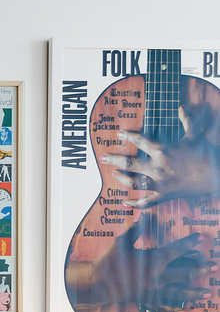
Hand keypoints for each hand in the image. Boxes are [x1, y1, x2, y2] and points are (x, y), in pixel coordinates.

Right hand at [66, 217, 212, 311]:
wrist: (96, 282)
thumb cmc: (109, 261)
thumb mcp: (122, 242)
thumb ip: (136, 229)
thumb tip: (146, 215)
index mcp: (153, 261)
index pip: (177, 250)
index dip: (190, 243)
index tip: (200, 238)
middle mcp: (157, 277)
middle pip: (185, 274)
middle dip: (201, 270)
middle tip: (213, 267)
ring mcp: (153, 291)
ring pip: (179, 293)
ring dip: (194, 293)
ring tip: (207, 293)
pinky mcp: (146, 300)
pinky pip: (163, 307)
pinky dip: (174, 310)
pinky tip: (184, 311)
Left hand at [100, 106, 219, 207]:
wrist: (217, 175)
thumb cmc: (205, 153)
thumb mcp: (195, 135)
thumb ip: (186, 121)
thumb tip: (183, 107)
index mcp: (164, 151)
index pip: (140, 142)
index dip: (128, 136)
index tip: (118, 133)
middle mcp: (158, 167)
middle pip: (130, 163)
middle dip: (114, 160)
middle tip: (102, 157)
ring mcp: (160, 183)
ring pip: (133, 182)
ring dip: (121, 179)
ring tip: (113, 174)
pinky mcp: (165, 195)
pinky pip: (146, 202)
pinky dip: (134, 204)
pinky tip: (125, 202)